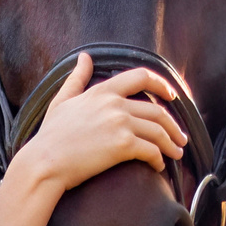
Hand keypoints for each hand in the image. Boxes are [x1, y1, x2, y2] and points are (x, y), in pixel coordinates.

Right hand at [0, 56, 187, 225]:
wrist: (45, 162)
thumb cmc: (51, 135)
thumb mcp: (62, 100)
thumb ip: (77, 79)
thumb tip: (84, 58)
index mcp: (103, 91)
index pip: (141, 76)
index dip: (162, 85)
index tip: (172, 96)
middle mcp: (115, 104)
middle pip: (158, 110)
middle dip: (174, 126)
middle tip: (180, 138)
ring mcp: (120, 124)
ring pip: (159, 131)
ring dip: (172, 144)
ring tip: (176, 154)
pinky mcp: (123, 145)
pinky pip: (152, 151)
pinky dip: (159, 160)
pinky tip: (159, 167)